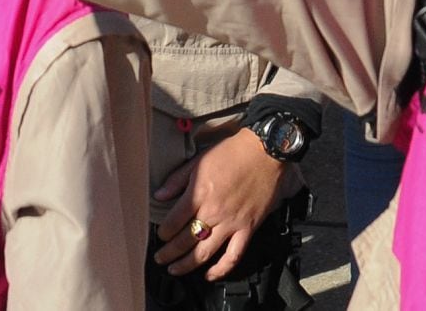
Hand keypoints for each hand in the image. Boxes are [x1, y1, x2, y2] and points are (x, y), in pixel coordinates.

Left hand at [151, 130, 291, 278]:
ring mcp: (231, 223)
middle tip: (159, 258)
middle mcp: (213, 212)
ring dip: (186, 265)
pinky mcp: (248, 228)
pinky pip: (233, 256)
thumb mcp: (199, 160)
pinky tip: (210, 275)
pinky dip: (221, 270)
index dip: (163, 232)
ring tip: (174, 270)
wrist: (267, 151)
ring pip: (204, 253)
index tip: (160, 235)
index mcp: (199, 194)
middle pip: (184, 241)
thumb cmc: (234, 152)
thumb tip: (158, 195)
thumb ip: (177, 180)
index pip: (173, 222)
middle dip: (168, 253)